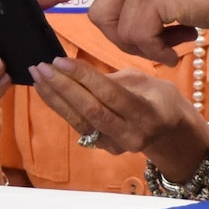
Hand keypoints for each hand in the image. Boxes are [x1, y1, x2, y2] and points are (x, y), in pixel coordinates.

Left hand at [31, 58, 208, 178]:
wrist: (170, 135)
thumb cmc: (161, 99)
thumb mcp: (148, 81)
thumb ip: (116, 80)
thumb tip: (83, 76)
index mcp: (146, 112)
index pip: (109, 94)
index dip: (83, 77)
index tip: (60, 60)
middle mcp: (130, 133)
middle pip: (90, 110)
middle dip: (62, 88)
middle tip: (41, 67)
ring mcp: (115, 145)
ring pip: (79, 121)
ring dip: (55, 99)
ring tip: (38, 77)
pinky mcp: (103, 148)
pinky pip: (79, 126)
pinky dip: (61, 108)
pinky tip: (47, 92)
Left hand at [38, 0, 208, 65]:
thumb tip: (128, 24)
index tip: (37, 2)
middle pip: (99, 15)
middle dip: (123, 39)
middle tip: (157, 43)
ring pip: (117, 29)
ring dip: (143, 47)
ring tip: (173, 42)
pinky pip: (139, 38)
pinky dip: (158, 51)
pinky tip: (180, 45)